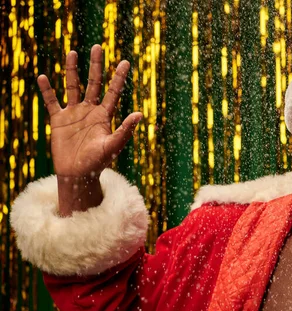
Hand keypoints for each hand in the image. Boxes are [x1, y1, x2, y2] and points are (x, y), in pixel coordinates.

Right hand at [38, 44, 141, 178]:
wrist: (78, 174)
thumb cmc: (98, 162)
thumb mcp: (113, 145)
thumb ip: (125, 130)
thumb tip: (140, 114)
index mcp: (105, 116)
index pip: (113, 92)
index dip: (118, 77)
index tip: (125, 61)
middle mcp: (90, 111)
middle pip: (93, 83)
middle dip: (96, 66)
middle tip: (98, 47)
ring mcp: (74, 114)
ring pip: (72, 87)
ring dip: (72, 70)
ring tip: (72, 53)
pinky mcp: (59, 120)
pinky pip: (51, 102)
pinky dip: (47, 90)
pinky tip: (43, 78)